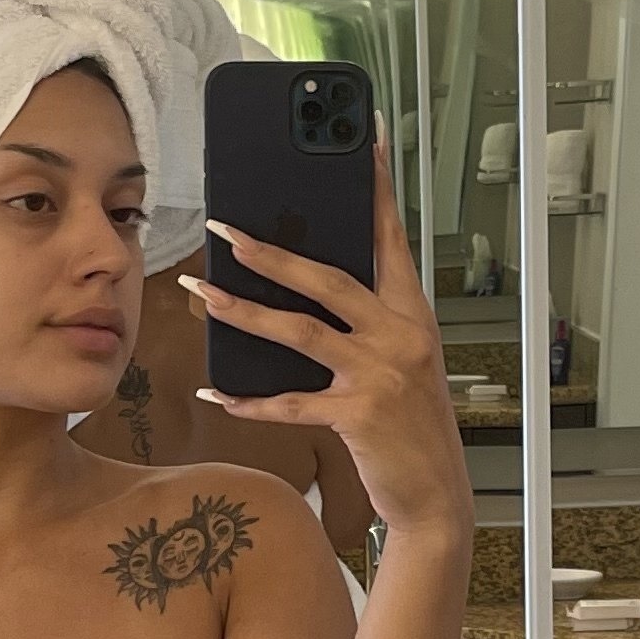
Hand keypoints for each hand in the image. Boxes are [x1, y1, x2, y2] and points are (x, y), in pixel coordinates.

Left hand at [192, 146, 470, 550]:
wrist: (438, 497)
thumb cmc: (413, 427)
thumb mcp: (403, 362)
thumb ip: (367, 324)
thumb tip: (307, 288)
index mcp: (413, 315)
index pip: (391, 239)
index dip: (376, 189)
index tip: (362, 141)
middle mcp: (401, 336)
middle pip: (329, 279)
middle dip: (273, 252)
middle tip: (226, 229)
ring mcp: (381, 375)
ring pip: (300, 332)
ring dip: (243, 311)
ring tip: (201, 292)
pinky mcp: (357, 416)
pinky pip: (289, 403)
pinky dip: (248, 401)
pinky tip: (214, 394)